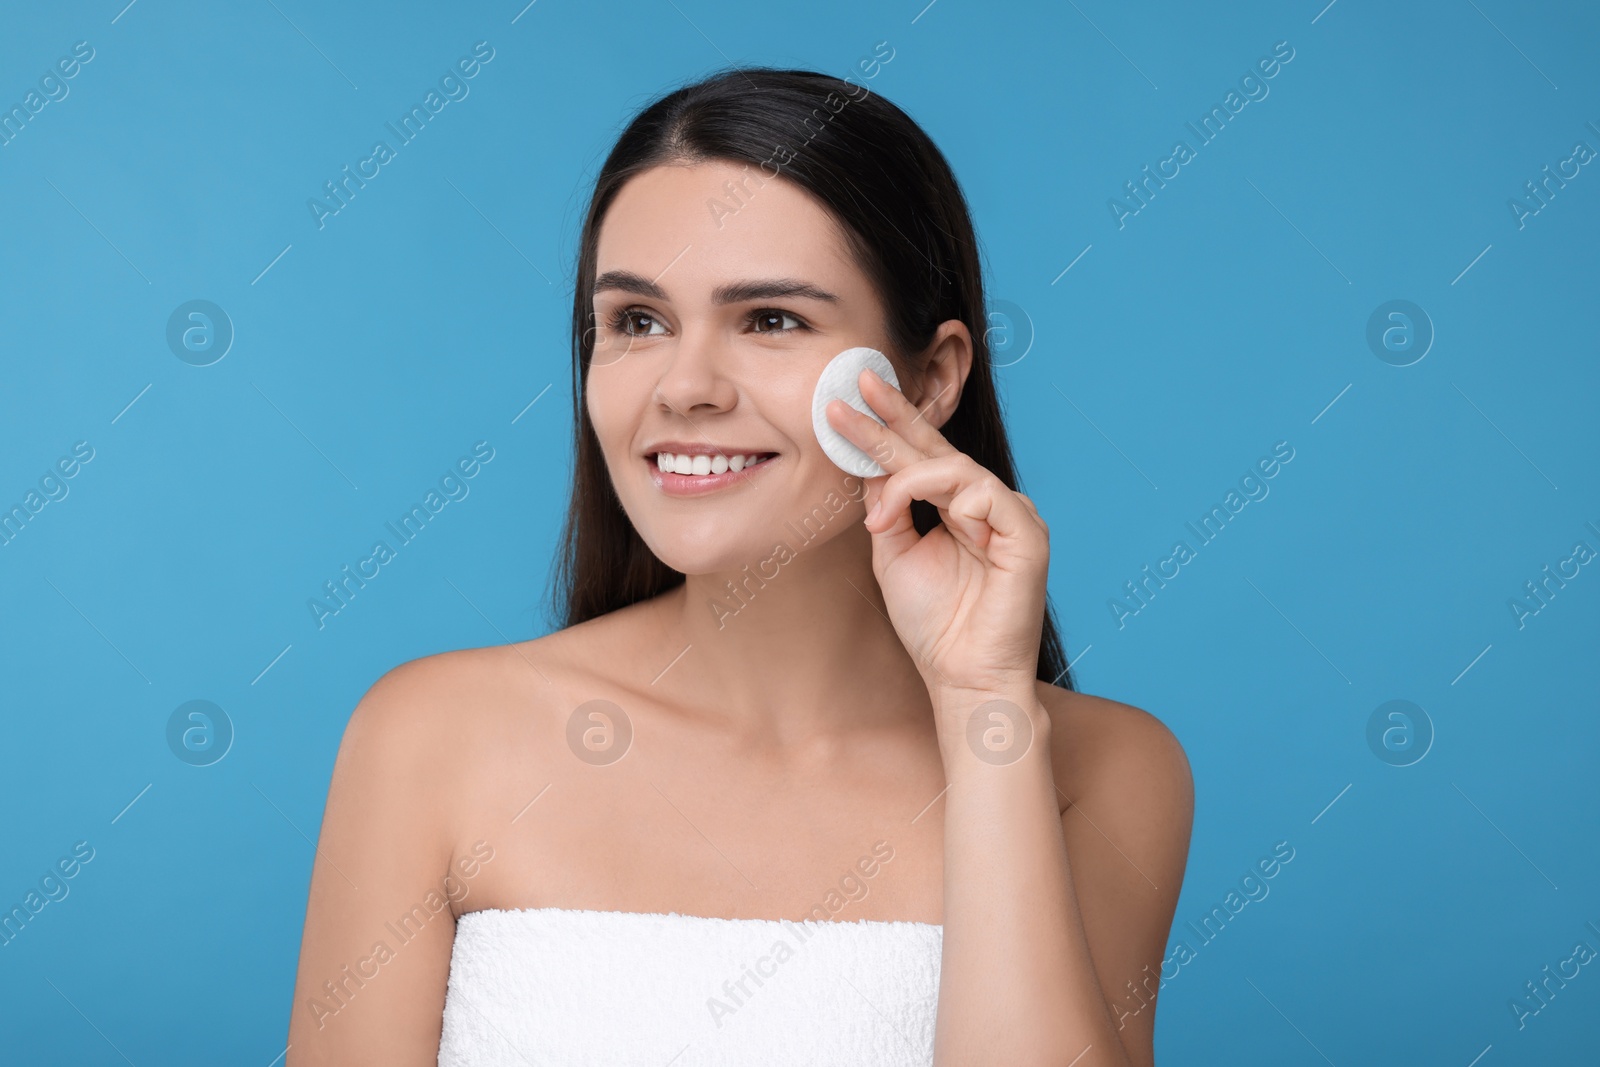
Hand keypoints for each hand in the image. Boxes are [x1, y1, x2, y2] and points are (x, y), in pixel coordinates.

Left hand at [825, 367, 1050, 709]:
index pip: (919, 456)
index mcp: (956, 507)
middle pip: (936, 449)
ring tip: (880, 514)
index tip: (847, 401)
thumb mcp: (893, 555)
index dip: (886, 426)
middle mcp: (986, 505)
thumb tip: (867, 464)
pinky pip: (988, 497)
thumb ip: (886, 508)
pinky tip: (946, 522)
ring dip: (910, 480)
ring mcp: (1010, 517)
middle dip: (895, 416)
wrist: (963, 677)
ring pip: (957, 469)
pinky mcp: (1028, 536)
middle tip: (859, 384)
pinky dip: (956, 503)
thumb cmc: (933, 625)